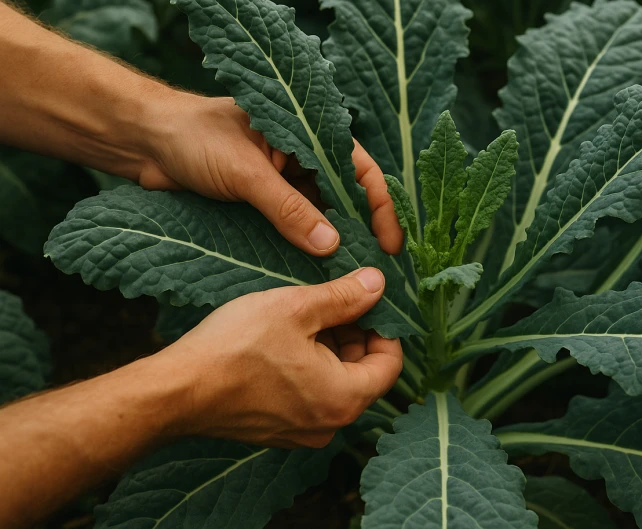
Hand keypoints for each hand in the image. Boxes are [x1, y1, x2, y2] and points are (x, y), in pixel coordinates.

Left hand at [137, 93, 402, 255]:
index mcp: (306, 134)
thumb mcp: (245, 172)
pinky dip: (304, 249)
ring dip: (334, 245)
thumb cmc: (193, 137)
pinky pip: (293, 229)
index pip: (360, 168)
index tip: (390, 243)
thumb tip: (330, 246)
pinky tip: (314, 273)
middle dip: (363, 232)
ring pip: (320, 217)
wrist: (142, 143)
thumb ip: (288, 208)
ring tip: (349, 278)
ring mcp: (283, 184)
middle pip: (345, 198)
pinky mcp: (262, 205)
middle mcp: (301, 159)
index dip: (380, 206)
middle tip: (376, 270)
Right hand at [156, 268, 401, 447]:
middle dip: (354, 335)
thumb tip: (378, 283)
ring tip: (302, 315)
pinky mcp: (276, 431)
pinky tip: (282, 341)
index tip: (367, 301)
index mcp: (345, 399)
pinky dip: (306, 368)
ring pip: (334, 383)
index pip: (390, 364)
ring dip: (328, 349)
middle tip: (332, 301)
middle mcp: (330, 425)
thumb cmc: (236, 348)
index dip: (384, 327)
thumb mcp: (297, 309)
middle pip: (363, 374)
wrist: (176, 391)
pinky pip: (309, 396)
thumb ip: (344, 298)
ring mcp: (301, 433)